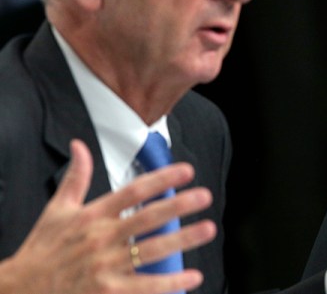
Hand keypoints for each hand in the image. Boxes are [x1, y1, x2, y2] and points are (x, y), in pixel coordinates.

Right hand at [0, 139, 215, 293]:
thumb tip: (79, 145)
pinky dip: (170, 283)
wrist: (20, 291)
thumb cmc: (42, 250)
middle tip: (204, 196)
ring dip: (183, 240)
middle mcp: (101, 238)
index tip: (186, 170)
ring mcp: (105, 267)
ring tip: (208, 228)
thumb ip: (76, 177)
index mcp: (92, 216)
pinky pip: (145, 288)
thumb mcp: (57, 209)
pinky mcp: (108, 292)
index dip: (161, 178)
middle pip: (147, 218)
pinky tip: (193, 276)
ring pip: (151, 250)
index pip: (132, 191)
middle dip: (178, 205)